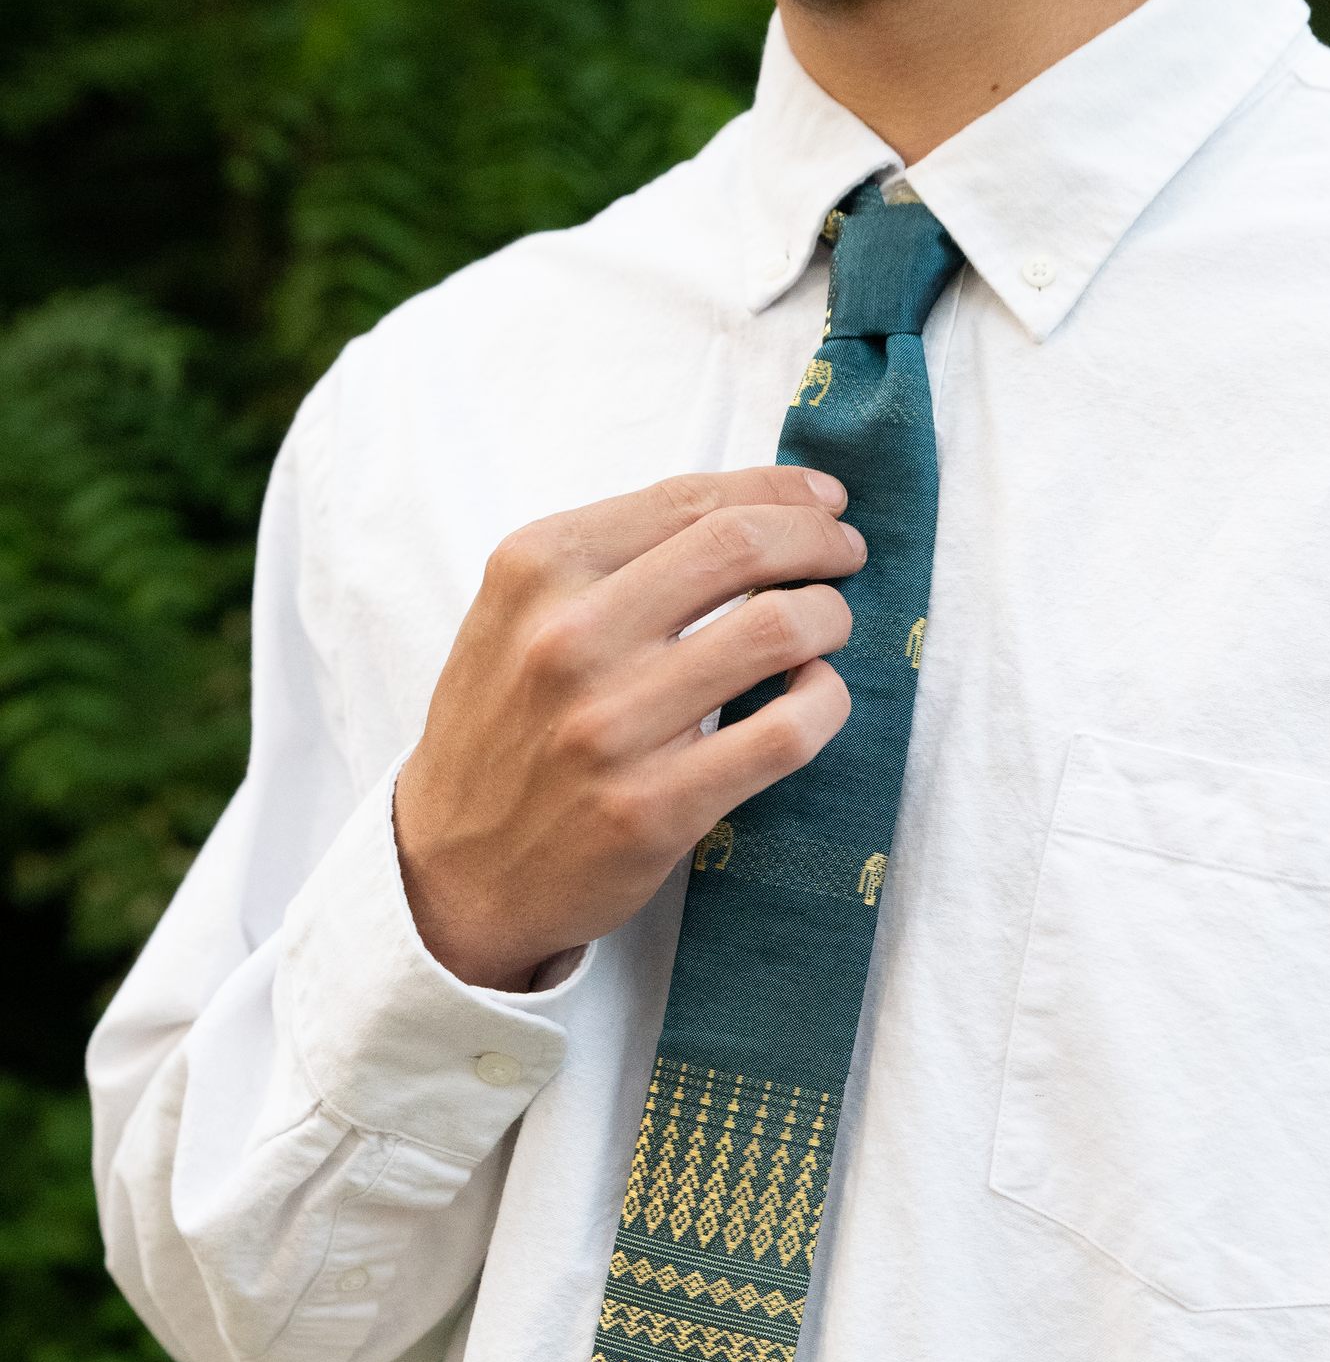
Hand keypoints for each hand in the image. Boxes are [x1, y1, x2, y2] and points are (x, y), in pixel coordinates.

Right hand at [393, 468, 864, 988]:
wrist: (452, 870)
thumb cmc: (503, 732)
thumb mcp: (516, 616)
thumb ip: (608, 560)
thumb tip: (746, 511)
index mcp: (536, 569)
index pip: (690, 500)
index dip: (778, 491)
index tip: (823, 503)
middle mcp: (569, 638)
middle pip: (743, 546)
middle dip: (819, 541)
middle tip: (845, 556)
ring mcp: (612, 727)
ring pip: (779, 631)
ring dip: (830, 619)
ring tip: (829, 629)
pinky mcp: (654, 809)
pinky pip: (784, 733)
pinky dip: (824, 703)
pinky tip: (815, 698)